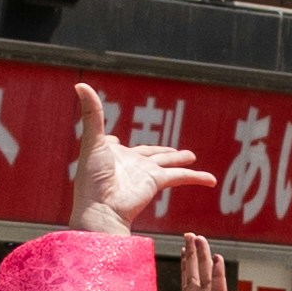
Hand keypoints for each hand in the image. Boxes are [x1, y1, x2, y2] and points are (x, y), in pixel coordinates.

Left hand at [60, 76, 212, 240]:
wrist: (102, 207)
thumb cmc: (92, 177)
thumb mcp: (93, 140)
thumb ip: (92, 113)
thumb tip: (80, 84)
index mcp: (112, 153)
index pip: (115, 145)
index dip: (114, 142)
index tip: (114, 139)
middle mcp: (130, 163)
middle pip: (150, 153)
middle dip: (161, 151)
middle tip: (173, 151)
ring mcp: (145, 173)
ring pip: (169, 163)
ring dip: (180, 160)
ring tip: (191, 156)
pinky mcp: (158, 181)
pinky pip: (182, 177)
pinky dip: (197, 178)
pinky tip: (211, 180)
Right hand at [180, 233, 275, 290]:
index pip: (190, 288)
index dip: (188, 267)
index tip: (188, 249)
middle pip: (192, 280)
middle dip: (191, 256)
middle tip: (189, 235)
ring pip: (202, 283)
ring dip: (201, 259)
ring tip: (198, 238)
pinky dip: (218, 277)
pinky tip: (218, 260)